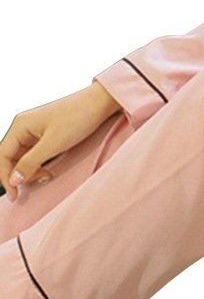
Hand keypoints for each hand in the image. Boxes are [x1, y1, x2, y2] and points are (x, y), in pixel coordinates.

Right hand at [0, 81, 120, 200]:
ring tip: (46, 177)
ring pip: (23, 156)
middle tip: (35, 186)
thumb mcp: (53, 144)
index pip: (2, 156)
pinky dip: (38, 164)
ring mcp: (35, 130)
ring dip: (30, 170)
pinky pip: (34, 152)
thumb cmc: (77, 118)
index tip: (15, 196)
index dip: (5, 177)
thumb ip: (31, 162)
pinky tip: (48, 171)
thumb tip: (13, 180)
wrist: (100, 103)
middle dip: (19, 174)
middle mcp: (23, 126)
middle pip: (10, 157)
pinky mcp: (47, 133)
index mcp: (19, 126)